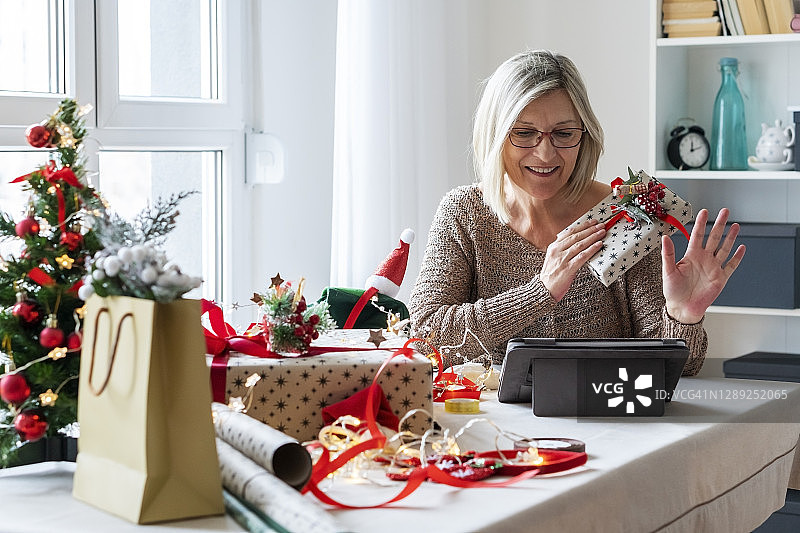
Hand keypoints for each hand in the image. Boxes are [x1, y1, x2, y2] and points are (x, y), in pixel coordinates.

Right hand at [541, 221, 604, 301]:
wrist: (544, 289)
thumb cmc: (551, 275)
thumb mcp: (553, 258)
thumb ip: (563, 249)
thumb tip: (577, 241)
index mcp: (553, 246)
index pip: (570, 232)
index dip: (583, 225)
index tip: (592, 222)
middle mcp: (557, 250)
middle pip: (576, 236)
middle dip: (590, 229)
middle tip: (601, 225)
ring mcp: (562, 259)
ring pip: (580, 244)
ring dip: (593, 237)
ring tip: (602, 233)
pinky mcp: (568, 268)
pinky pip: (582, 256)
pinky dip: (591, 249)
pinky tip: (598, 245)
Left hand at [661, 208, 745, 322]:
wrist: (682, 308)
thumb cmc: (673, 291)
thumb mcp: (667, 271)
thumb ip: (668, 254)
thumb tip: (665, 237)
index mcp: (691, 256)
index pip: (697, 235)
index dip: (701, 223)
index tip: (704, 211)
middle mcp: (704, 259)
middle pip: (714, 238)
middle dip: (720, 224)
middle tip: (725, 211)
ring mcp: (713, 268)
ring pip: (724, 249)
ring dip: (730, 237)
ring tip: (735, 225)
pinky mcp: (721, 278)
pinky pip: (731, 266)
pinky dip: (737, 257)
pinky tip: (741, 248)